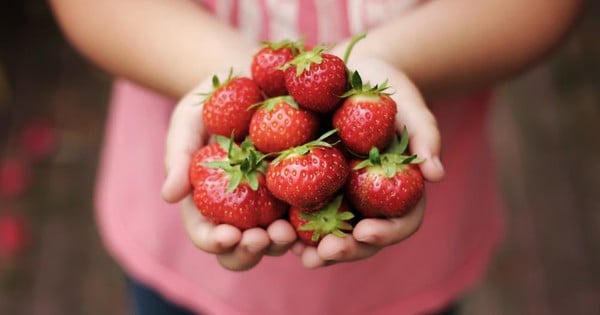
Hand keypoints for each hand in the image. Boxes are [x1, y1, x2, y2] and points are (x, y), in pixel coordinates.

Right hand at [161, 70, 297, 270]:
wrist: (253, 78)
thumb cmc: (212, 101)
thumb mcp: (188, 120)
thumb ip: (178, 156)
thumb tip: (169, 196)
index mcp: (209, 202)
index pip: (207, 234)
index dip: (214, 242)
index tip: (227, 236)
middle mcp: (242, 210)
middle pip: (243, 248)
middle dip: (250, 251)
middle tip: (261, 239)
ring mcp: (274, 203)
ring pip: (277, 239)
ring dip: (281, 243)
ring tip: (287, 230)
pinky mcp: (303, 188)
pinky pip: (309, 213)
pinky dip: (311, 224)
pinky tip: (318, 220)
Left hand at [291, 56, 445, 267]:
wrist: (348, 72)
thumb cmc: (385, 88)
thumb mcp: (408, 106)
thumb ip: (424, 136)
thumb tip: (437, 175)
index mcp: (398, 189)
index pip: (401, 222)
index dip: (387, 233)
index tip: (366, 232)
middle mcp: (368, 201)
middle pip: (363, 239)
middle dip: (346, 250)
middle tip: (326, 252)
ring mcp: (339, 196)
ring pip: (331, 234)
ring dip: (315, 249)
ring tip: (296, 252)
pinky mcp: (309, 185)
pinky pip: (300, 210)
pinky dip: (290, 224)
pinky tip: (274, 228)